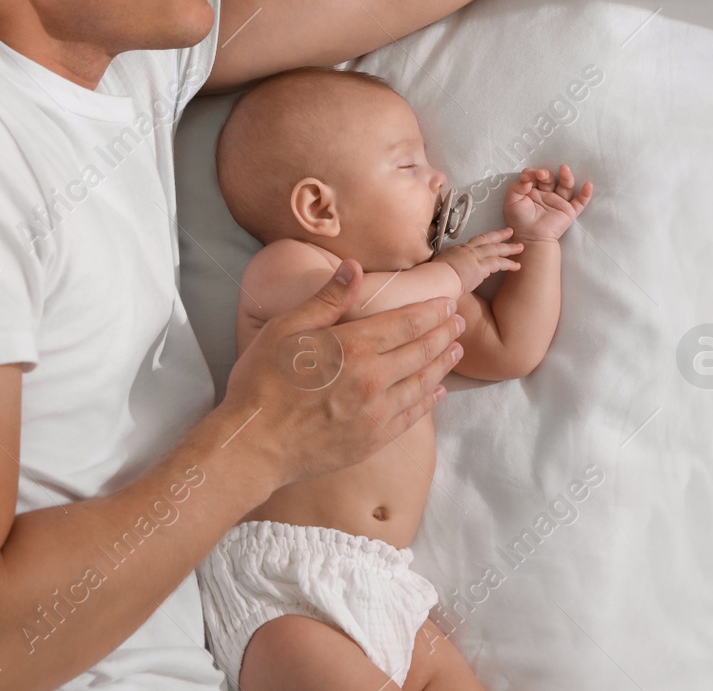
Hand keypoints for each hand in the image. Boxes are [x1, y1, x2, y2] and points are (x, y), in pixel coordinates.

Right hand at [221, 260, 463, 485]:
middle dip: (445, 334)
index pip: (408, 323)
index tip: (448, 303)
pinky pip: (412, 416)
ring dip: (443, 364)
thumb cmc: (262, 382)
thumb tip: (354, 267)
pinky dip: (429, 400)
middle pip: (422, 351)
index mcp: (354, 346)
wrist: (253, 445)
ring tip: (456, 351)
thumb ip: (327, 298)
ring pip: (423, 383)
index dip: (432, 312)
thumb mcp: (287, 329)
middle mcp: (373, 379)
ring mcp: (376, 413)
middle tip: (458, 323)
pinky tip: (437, 392)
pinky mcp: (373, 440)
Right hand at [437, 227, 523, 293]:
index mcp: (458, 250)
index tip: (492, 237)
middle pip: (487, 240)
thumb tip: (445, 272)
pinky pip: (499, 263)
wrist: (437, 278)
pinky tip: (516, 266)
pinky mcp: (481, 266)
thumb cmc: (435, 276)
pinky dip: (509, 264)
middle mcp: (468, 250)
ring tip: (520, 248)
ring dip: (509, 248)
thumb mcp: (438, 266)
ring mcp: (475, 257)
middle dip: (500, 235)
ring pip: (496, 249)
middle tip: (510, 232)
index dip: (486, 238)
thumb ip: (446, 267)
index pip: (475, 241)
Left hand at [504, 164, 593, 241]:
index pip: (535, 176)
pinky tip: (589, 184)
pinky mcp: (569, 211)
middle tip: (541, 174)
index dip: (532, 173)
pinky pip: (580, 202)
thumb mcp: (511, 201)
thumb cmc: (518, 221)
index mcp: (533, 190)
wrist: (530, 239)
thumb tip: (527, 177)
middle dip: (546, 174)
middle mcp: (547, 194)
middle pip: (550, 178)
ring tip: (564, 168)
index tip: (527, 176)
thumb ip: (516, 187)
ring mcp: (559, 202)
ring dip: (566, 177)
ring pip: (566, 186)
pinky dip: (585, 194)